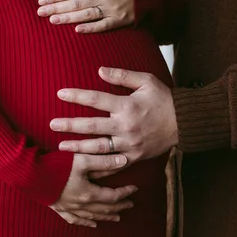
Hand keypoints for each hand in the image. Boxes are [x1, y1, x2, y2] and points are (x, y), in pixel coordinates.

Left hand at [37, 0, 134, 33]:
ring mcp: (112, 9)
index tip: (41, 0)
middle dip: (57, 7)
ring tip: (53, 20)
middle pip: (76, 3)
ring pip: (87, 14)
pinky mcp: (121, 20)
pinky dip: (91, 28)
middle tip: (40, 12)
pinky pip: (104, 25)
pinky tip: (78, 30)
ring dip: (69, 18)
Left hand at [51, 67, 178, 177]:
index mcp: (127, 106)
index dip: (77, 96)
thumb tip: (99, 70)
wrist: (184, 123)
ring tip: (61, 147)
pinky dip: (97, 165)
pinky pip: (113, 163)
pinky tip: (84, 166)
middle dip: (70, 125)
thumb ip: (122, 76)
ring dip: (78, 147)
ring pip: (99, 148)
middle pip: (92, 127)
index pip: (96, 99)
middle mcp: (126, 127)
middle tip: (51, 124)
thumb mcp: (146, 81)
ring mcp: (129, 144)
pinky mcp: (134, 156)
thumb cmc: (165, 98)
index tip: (60, 93)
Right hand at [51, 153, 136, 227]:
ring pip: (92, 217)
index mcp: (88, 193)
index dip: (125, 192)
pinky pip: (75, 220)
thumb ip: (104, 161)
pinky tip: (91, 224)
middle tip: (130, 204)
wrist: (29, 174)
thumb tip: (124, 160)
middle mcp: (80, 204)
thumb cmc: (56, 165)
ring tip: (116, 217)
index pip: (112, 196)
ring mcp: (69, 208)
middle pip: (104, 208)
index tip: (134, 188)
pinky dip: (86, 223)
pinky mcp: (58, 208)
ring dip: (106, 216)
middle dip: (119, 206)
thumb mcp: (82, 159)